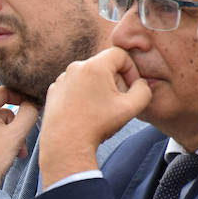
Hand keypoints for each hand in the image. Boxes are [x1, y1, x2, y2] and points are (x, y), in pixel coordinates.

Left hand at [38, 47, 150, 188]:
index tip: (131, 88)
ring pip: (89, 76)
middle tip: (118, 102)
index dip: (131, 70)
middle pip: (104, 65)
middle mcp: (76, 67)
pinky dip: (83, 95)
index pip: (120, 54)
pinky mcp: (54, 91)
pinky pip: (74, 86)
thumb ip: (144, 90)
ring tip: (101, 110)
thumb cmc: (98, 125)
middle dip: (115, 80)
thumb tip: (141, 83)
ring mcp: (62, 78)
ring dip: (99, 88)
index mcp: (95, 65)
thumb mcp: (131, 108)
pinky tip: (85, 113)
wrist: (66, 144)